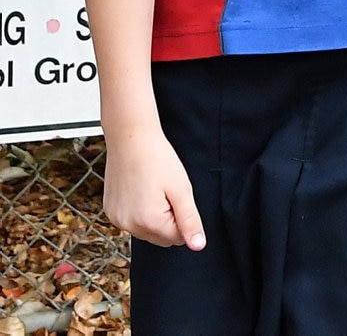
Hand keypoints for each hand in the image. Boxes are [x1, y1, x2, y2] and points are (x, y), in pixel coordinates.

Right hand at [102, 125, 204, 248]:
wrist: (130, 137)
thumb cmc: (158, 158)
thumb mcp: (181, 188)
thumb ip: (190, 220)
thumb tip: (198, 246)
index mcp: (149, 222)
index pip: (177, 238)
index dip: (182, 217)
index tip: (176, 195)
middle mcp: (129, 226)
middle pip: (161, 238)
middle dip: (168, 219)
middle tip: (166, 191)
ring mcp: (116, 220)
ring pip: (146, 230)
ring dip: (153, 216)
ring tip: (152, 187)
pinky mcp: (110, 212)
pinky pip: (131, 221)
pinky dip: (138, 211)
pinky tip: (139, 188)